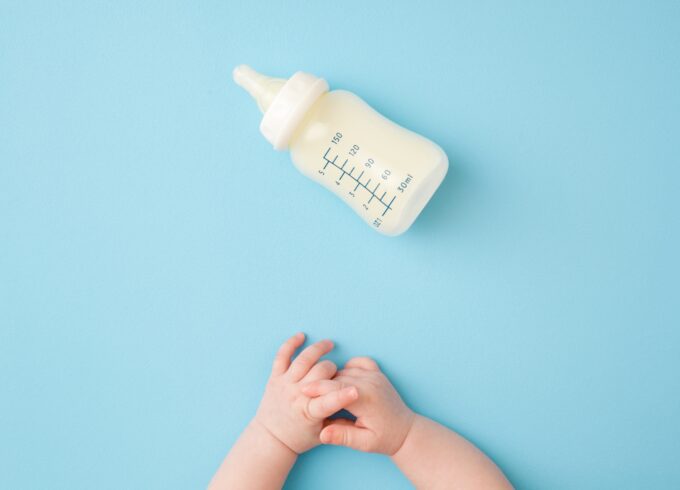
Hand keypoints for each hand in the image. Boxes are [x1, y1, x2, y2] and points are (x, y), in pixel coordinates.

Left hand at [254, 333, 358, 454]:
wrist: (271, 438)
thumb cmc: (300, 437)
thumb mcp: (322, 433)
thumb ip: (338, 419)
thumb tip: (354, 403)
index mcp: (308, 412)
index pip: (328, 402)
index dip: (343, 395)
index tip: (356, 390)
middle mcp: (296, 395)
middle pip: (320, 373)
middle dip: (333, 369)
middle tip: (337, 372)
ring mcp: (284, 384)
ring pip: (303, 360)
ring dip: (318, 349)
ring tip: (329, 344)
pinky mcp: (275, 377)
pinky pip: (282, 355)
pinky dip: (291, 343)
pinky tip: (301, 336)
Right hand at [302, 356, 415, 454]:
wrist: (405, 431)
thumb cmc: (384, 439)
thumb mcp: (363, 443)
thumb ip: (343, 436)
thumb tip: (322, 433)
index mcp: (366, 398)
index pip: (336, 388)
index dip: (317, 388)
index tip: (301, 391)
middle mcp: (371, 382)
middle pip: (338, 377)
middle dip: (321, 384)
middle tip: (305, 393)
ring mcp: (375, 375)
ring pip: (345, 370)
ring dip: (332, 378)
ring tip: (319, 389)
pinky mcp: (377, 373)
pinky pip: (358, 362)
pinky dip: (347, 368)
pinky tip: (341, 379)